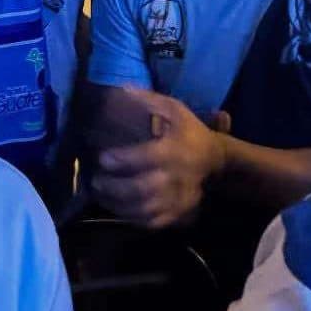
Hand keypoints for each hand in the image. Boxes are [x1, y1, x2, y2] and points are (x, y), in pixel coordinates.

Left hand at [92, 89, 226, 228]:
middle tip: (95, 181)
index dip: (122, 160)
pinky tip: (117, 207)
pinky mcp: (177, 214)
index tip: (102, 158)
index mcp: (174, 150)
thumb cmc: (189, 133)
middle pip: (141, 189)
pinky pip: (151, 222)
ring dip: (117, 205)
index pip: (146, 158)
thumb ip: (148, 100)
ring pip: (144, 209)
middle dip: (114, 187)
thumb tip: (121, 89)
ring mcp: (177, 199)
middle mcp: (176, 177)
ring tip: (101, 194)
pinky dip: (131, 217)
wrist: (215, 161)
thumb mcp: (175, 110)